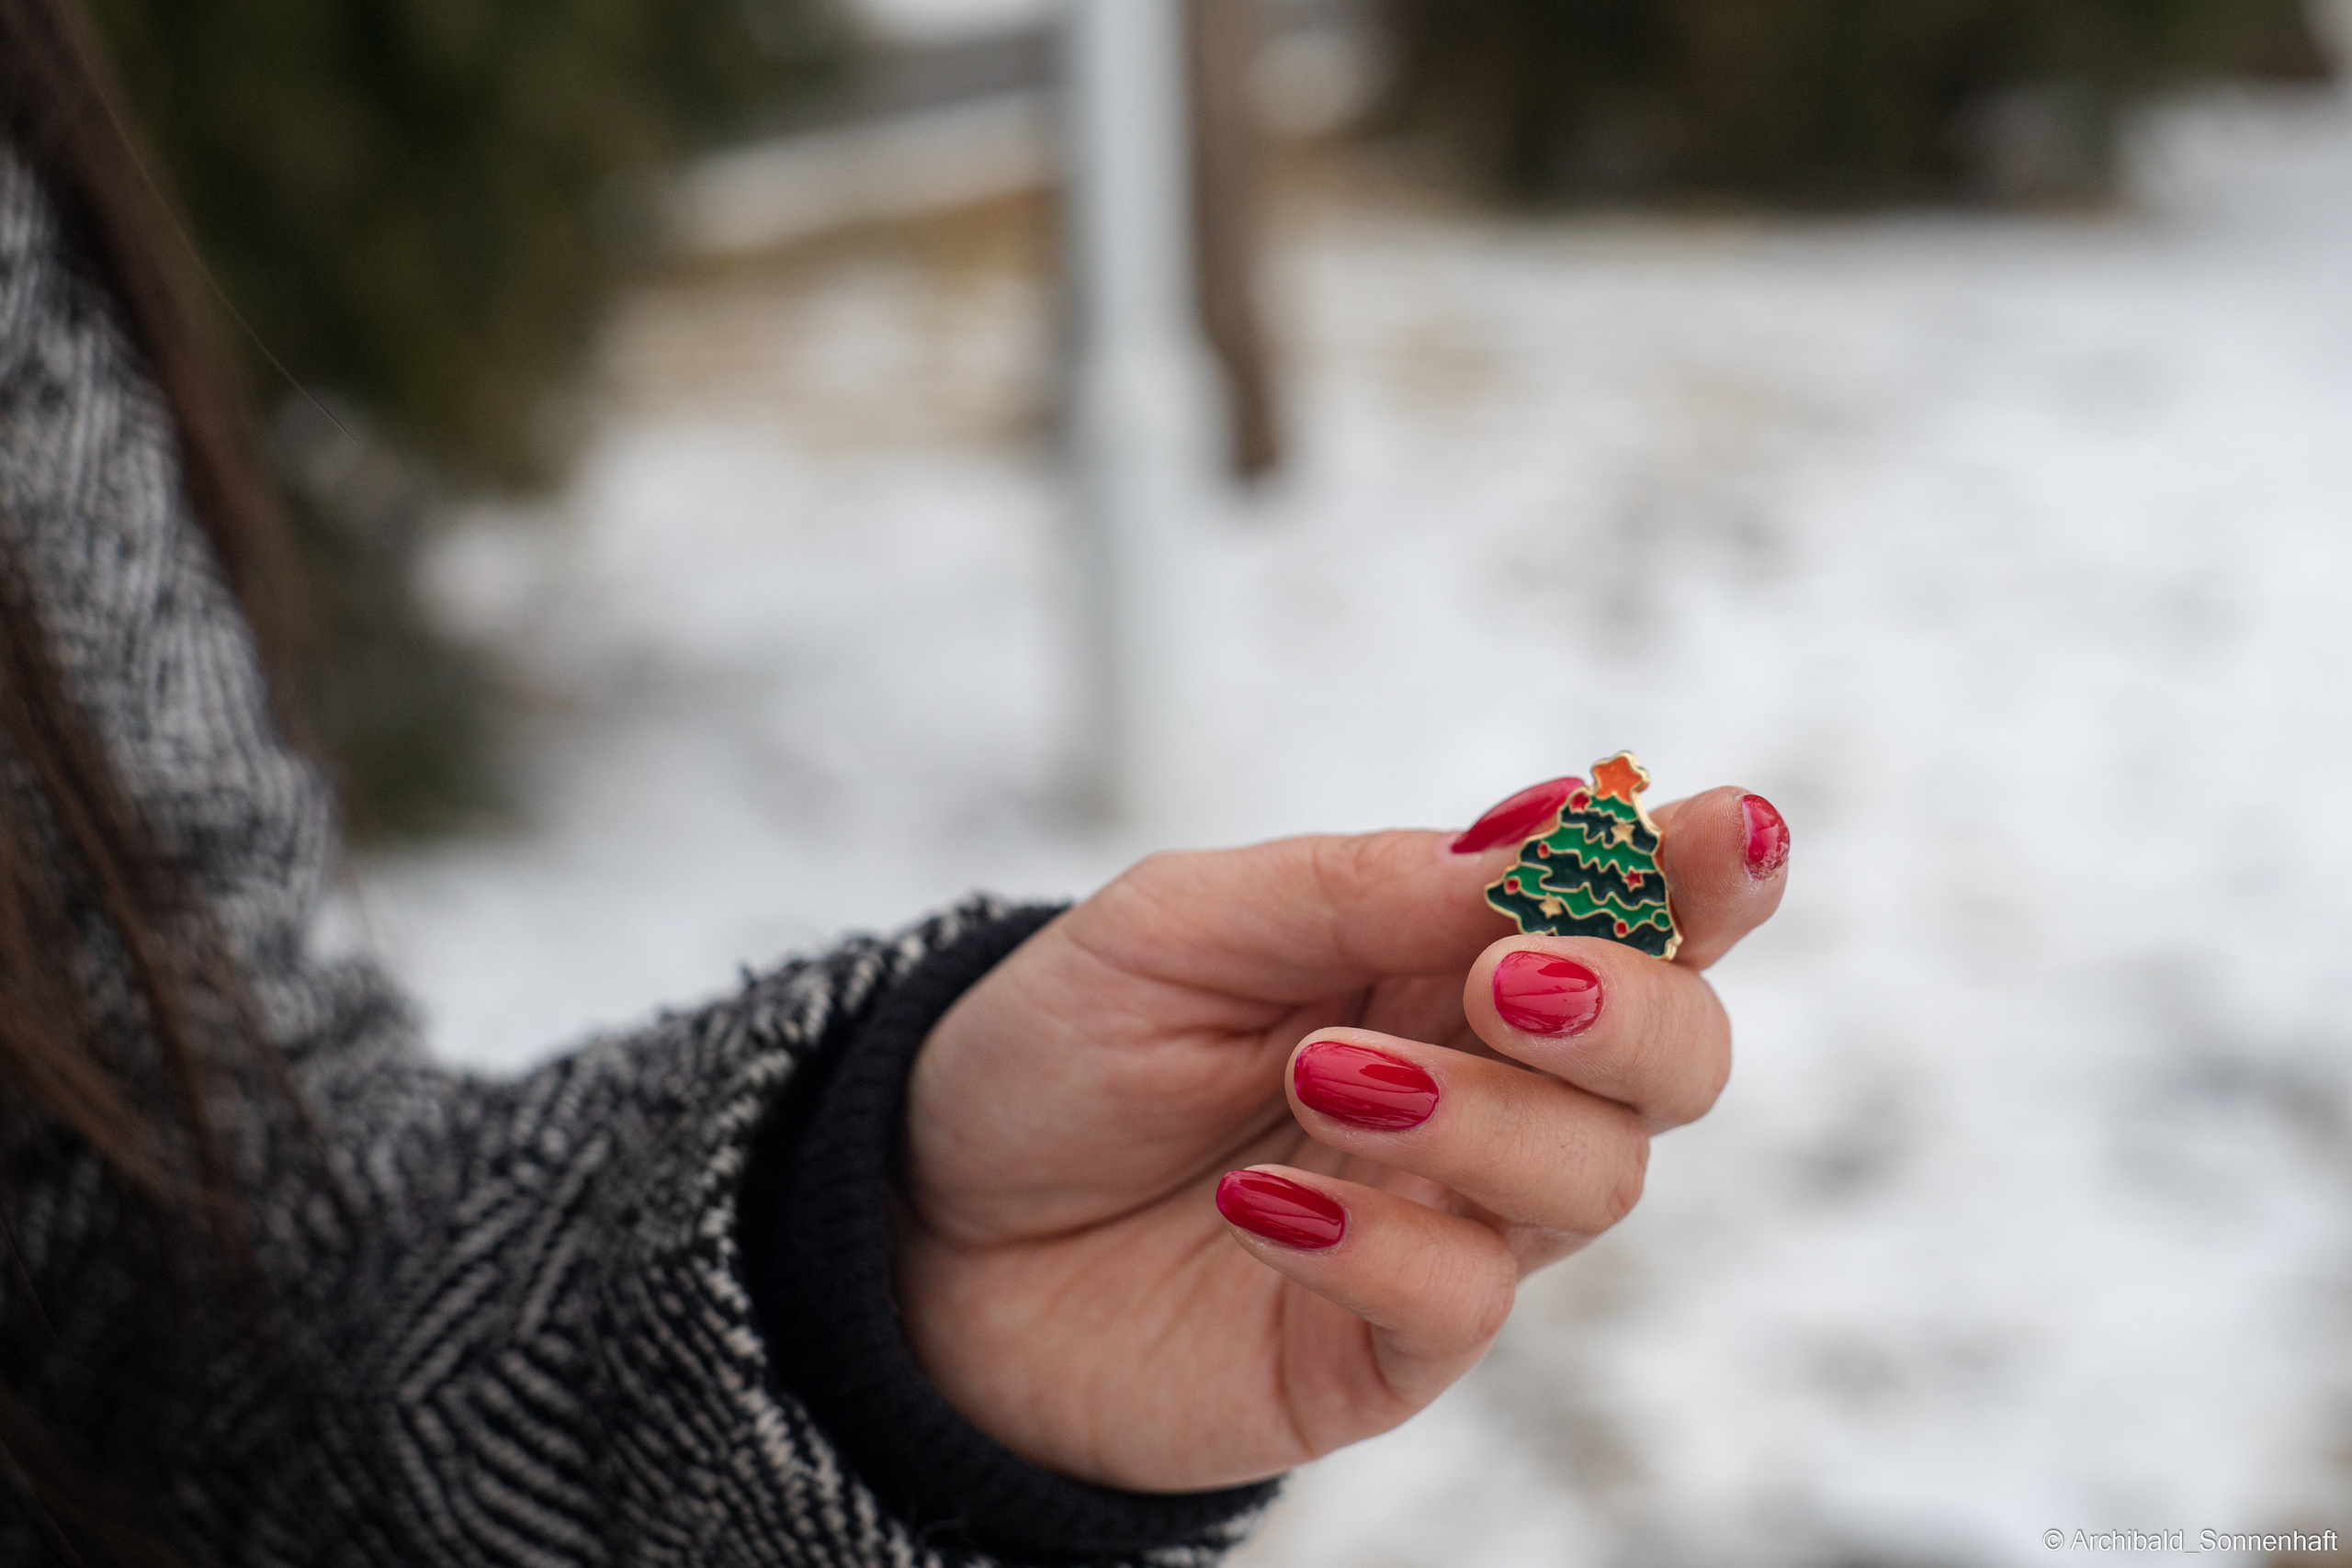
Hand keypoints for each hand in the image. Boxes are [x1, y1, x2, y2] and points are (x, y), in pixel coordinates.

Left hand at [894, 783, 1788, 1491]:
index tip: (1728, 832)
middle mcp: (1479, 1093)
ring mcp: (1443, 1224)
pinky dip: (1382, 1243)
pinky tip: (1263, 1203)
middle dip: (1631, 1009)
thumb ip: (1361, 886)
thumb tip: (1551, 824)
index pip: (1626, 918)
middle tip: (1505, 978)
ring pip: (1592, 1181)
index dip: (1698, 878)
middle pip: (1673, 1061)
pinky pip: (1461, 1306)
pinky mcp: (1380, 1350)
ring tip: (1322, 1076)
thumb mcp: (1179, 927)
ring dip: (1482, 1115)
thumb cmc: (1061, 1055)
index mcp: (1441, 963)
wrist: (925, 1224)